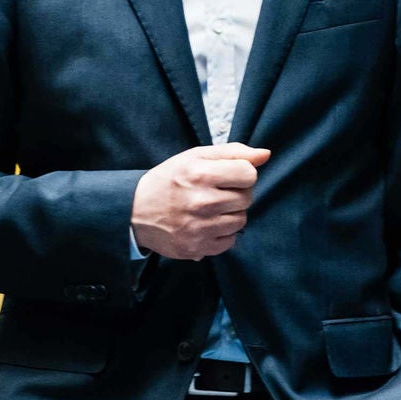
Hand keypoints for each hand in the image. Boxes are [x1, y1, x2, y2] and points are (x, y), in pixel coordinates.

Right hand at [131, 144, 270, 260]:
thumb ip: (232, 152)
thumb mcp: (195, 157)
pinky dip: (223, 233)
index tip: (229, 175)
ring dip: (231, 213)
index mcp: (200, 174)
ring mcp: (199, 227)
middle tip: (217, 192)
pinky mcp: (197, 247)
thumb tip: (265, 154)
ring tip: (211, 208)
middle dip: (237, 193)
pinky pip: (230, 241)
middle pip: (247, 198)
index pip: (249, 174)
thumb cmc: (169, 180)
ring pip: (241, 220)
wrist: (135, 211)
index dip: (243, 173)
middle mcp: (201, 202)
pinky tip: (207, 224)